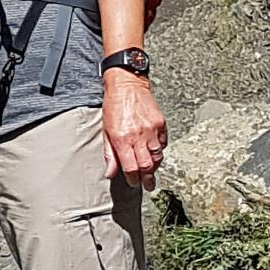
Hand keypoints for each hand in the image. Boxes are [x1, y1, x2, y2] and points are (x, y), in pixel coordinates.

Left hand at [102, 73, 167, 191]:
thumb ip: (109, 154)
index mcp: (122, 139)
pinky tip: (154, 153)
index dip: (133, 179)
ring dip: (154, 166)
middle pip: (146, 166)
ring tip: (151, 171)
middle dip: (147, 178)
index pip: (130, 168)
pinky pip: (163, 144)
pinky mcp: (161, 124)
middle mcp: (138, 136)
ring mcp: (152, 130)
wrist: (127, 85)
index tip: (133, 183)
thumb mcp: (106, 131)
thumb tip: (110, 173)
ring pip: (158, 157)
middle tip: (147, 185)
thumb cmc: (114, 106)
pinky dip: (159, 151)